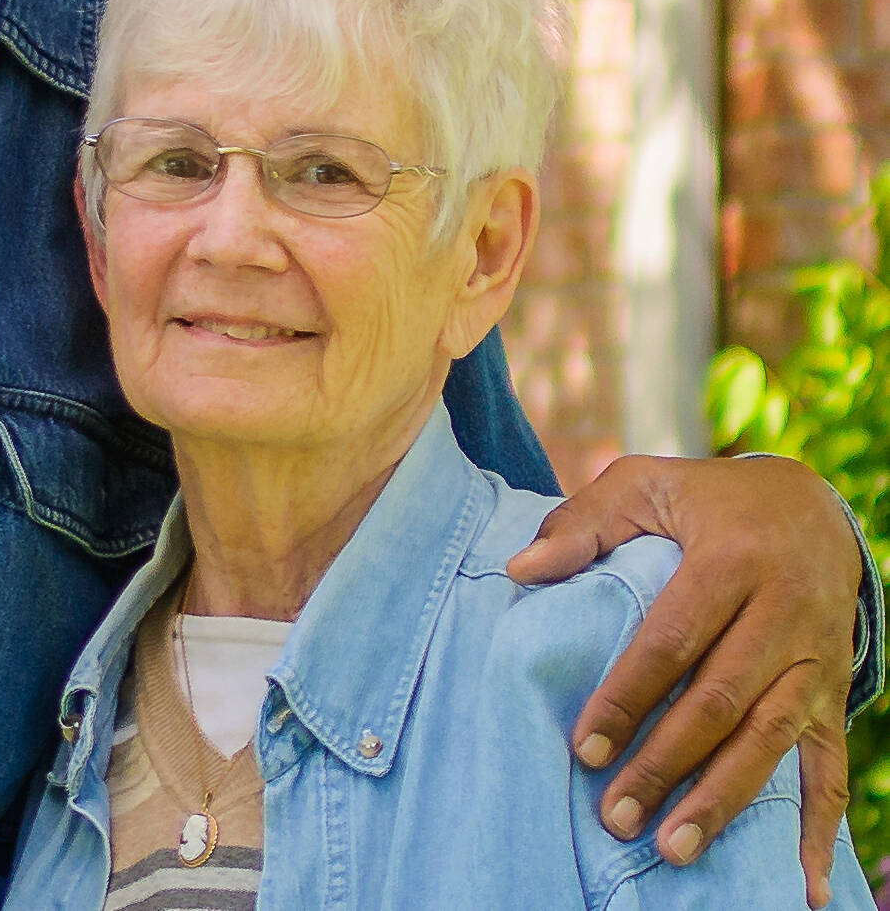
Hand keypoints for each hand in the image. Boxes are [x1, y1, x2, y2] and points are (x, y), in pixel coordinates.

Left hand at [507, 454, 859, 908]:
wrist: (813, 505)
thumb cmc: (707, 498)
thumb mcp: (644, 484)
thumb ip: (581, 521)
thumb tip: (519, 569)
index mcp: (730, 559)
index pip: (671, 641)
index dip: (628, 697)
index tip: (585, 748)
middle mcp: (782, 613)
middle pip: (719, 702)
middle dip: (666, 765)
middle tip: (617, 815)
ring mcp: (816, 659)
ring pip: (769, 741)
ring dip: (722, 802)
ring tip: (674, 849)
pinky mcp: (835, 692)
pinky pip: (829, 765)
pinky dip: (819, 829)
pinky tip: (802, 887)